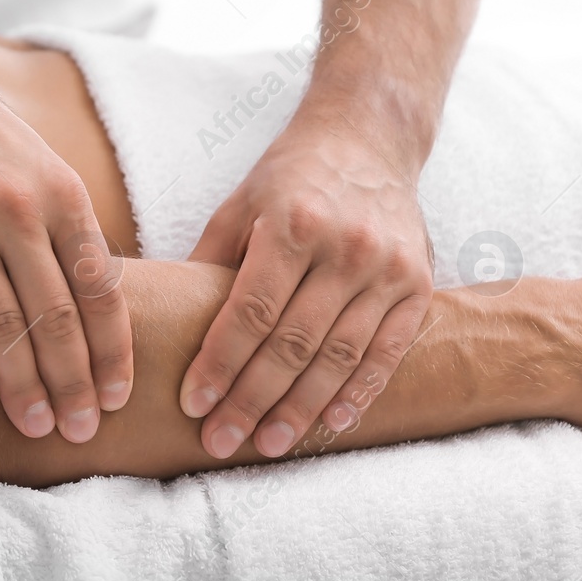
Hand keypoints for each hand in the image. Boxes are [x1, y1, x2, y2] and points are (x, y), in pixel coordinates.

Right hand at [0, 83, 131, 443]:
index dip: (112, 350)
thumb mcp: (49, 174)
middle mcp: (19, 212)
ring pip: (2, 324)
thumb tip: (103, 317)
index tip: (118, 397)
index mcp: (65, 197)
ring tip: (37, 426)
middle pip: (56, 316)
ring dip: (24, 384)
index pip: (101, 289)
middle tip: (82, 430)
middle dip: (73, 381)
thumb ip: (73, 237)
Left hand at [180, 120, 434, 458]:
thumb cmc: (292, 175)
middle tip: (220, 441)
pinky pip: (388, 349)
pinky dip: (361, 390)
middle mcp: (345, 246)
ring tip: (269, 443)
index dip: (221, 364)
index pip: (251, 312)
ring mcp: (387, 266)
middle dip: (252, 400)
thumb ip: (209, 263)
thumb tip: (163, 322)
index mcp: (293, 224)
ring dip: (302, 408)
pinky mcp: (418, 281)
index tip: (194, 404)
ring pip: (340, 356)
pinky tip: (332, 421)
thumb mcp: (239, 204)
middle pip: (293, 343)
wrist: (368, 137)